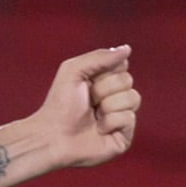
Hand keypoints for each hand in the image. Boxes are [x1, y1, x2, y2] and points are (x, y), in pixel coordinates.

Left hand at [28, 47, 139, 169]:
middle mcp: (116, 98)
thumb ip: (100, 56)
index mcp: (105, 82)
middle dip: (104, 89)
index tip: (88, 81)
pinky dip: (111, 122)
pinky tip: (99, 129)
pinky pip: (129, 118)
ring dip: (108, 106)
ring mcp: (121, 118)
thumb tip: (127, 49)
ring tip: (94, 116)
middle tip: (88, 101)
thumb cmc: (59, 104)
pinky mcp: (124, 137)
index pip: (122, 65)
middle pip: (128, 80)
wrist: (53, 135)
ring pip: (133, 98)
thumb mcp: (74, 69)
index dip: (105, 72)